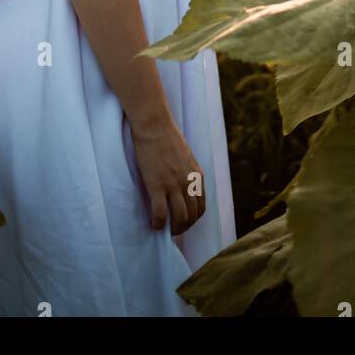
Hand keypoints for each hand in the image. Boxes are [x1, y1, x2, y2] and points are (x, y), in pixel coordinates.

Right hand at [129, 116, 206, 232]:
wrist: (154, 124)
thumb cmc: (165, 135)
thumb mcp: (184, 155)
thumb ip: (186, 171)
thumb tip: (181, 184)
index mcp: (196, 175)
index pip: (201, 206)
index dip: (193, 218)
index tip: (183, 221)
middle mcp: (189, 182)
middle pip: (193, 215)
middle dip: (184, 227)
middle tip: (173, 229)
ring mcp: (174, 184)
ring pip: (180, 218)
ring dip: (173, 229)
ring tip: (164, 229)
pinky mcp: (158, 185)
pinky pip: (161, 214)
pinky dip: (158, 224)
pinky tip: (153, 223)